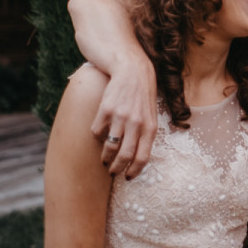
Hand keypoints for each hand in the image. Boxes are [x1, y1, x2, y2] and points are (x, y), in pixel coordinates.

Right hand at [92, 57, 157, 178]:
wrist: (132, 70)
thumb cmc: (142, 96)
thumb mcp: (151, 114)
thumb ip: (145, 134)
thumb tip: (136, 158)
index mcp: (150, 126)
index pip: (143, 157)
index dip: (134, 171)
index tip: (127, 177)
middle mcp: (136, 123)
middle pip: (125, 156)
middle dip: (117, 168)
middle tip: (113, 171)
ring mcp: (120, 117)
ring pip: (109, 147)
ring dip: (105, 157)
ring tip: (105, 159)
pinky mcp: (105, 110)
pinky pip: (97, 132)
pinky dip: (97, 138)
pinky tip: (100, 135)